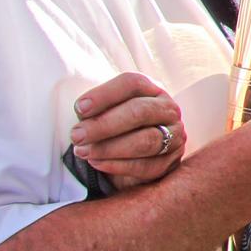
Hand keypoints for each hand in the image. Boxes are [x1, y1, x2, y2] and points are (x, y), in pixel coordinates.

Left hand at [71, 73, 184, 190]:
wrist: (129, 159)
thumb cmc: (114, 128)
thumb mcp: (106, 111)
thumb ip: (98, 108)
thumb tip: (82, 111)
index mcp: (152, 89)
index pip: (132, 83)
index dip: (105, 94)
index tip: (79, 108)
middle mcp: (168, 110)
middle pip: (140, 111)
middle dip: (104, 125)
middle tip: (76, 135)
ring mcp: (174, 136)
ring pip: (146, 141)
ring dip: (110, 148)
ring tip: (83, 152)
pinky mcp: (171, 162)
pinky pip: (146, 166)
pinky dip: (118, 166)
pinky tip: (96, 163)